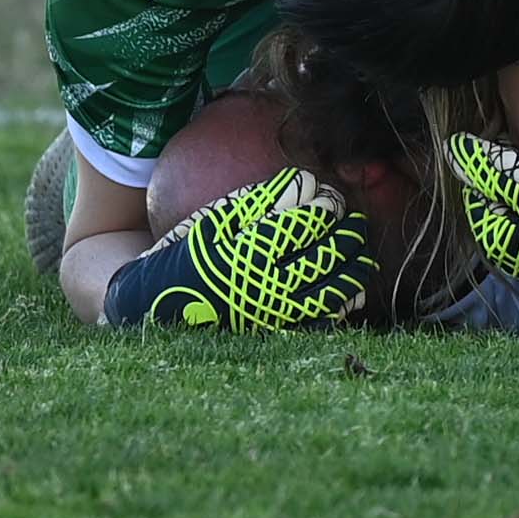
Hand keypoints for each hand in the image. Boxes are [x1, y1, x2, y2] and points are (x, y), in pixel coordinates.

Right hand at [100, 168, 376, 330]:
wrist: (156, 305)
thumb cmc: (187, 254)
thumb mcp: (215, 221)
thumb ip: (261, 202)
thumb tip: (305, 183)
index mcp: (248, 252)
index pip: (304, 225)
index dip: (326, 209)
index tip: (332, 199)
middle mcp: (264, 286)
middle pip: (324, 258)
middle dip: (348, 237)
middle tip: (356, 223)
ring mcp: (272, 314)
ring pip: (330, 293)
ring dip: (353, 271)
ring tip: (362, 256)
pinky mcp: (273, 334)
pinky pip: (318, 322)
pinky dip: (340, 306)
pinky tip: (350, 292)